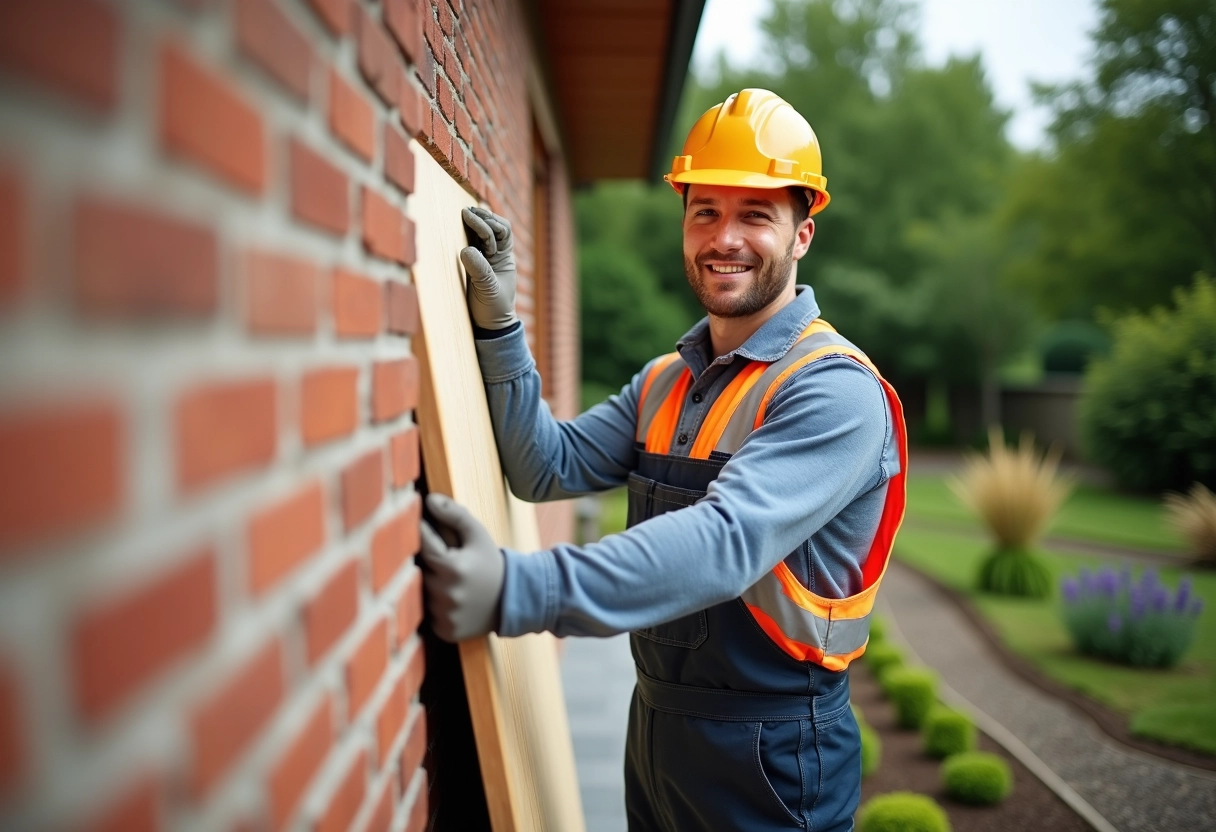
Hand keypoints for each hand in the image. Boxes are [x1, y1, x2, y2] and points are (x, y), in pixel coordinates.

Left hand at [419, 493, 505, 641]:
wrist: (514, 600)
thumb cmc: (492, 563)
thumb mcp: (478, 534)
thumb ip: (454, 514)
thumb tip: (429, 499)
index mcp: (452, 566)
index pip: (421, 543)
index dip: (420, 532)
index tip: (420, 525)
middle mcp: (446, 593)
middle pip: (419, 570)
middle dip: (428, 563)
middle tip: (445, 560)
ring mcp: (445, 614)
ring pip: (421, 593)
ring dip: (431, 585)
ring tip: (452, 582)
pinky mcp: (445, 631)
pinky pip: (428, 615)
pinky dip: (436, 607)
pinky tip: (453, 600)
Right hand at [460, 206, 517, 330]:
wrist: (488, 326)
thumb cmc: (493, 310)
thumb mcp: (488, 290)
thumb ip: (479, 270)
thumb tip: (466, 250)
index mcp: (505, 258)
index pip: (502, 231)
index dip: (489, 224)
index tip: (473, 220)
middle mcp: (496, 255)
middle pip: (493, 227)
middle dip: (481, 218)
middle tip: (465, 212)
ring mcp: (483, 258)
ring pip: (481, 233)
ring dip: (473, 222)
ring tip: (462, 213)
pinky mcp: (471, 264)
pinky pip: (470, 243)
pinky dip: (465, 233)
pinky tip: (456, 227)